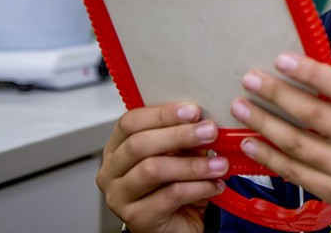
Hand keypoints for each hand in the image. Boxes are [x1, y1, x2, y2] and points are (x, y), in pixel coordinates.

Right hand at [96, 102, 227, 232]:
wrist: (176, 225)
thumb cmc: (174, 184)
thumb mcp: (179, 154)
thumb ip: (184, 137)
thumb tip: (204, 121)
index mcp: (118, 147)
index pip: (130, 122)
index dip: (162, 114)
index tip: (193, 110)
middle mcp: (111, 171)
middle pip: (139, 144)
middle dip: (179, 135)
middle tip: (209, 131)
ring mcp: (120, 196)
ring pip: (153, 170)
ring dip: (192, 164)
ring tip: (219, 164)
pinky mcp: (136, 218)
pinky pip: (169, 196)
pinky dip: (197, 187)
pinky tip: (214, 185)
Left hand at [230, 54, 330, 232]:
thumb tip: (313, 76)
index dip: (311, 72)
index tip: (282, 59)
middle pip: (314, 114)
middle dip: (276, 94)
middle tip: (250, 79)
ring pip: (297, 143)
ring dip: (263, 123)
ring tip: (241, 106)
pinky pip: (295, 172)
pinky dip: (268, 157)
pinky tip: (251, 143)